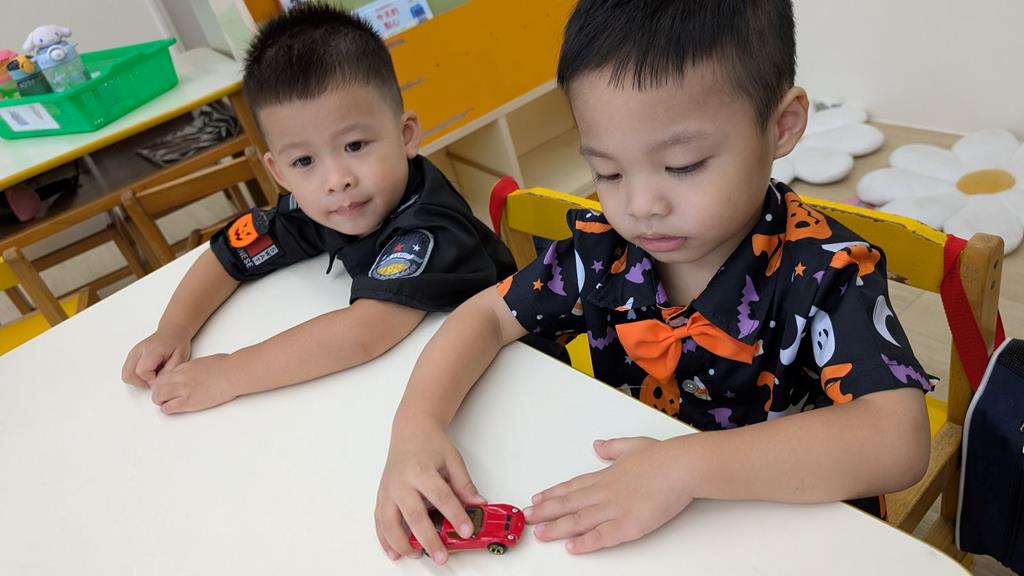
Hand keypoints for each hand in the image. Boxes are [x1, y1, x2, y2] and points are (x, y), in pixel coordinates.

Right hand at [121, 323, 191, 386]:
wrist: (172, 331)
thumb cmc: (177, 342)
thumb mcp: (181, 357)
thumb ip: (170, 371)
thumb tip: (158, 383)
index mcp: (151, 350)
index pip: (141, 371)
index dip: (151, 379)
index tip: (161, 376)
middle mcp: (138, 351)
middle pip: (128, 374)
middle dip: (141, 382)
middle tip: (155, 378)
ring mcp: (133, 353)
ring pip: (126, 374)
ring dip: (138, 380)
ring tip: (152, 374)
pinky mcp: (132, 356)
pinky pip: (128, 371)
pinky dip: (136, 376)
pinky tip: (149, 371)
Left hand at [148, 353, 241, 413]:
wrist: (233, 373)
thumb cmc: (227, 366)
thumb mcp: (207, 361)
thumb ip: (198, 368)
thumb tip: (200, 372)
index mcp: (186, 367)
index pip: (165, 375)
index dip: (163, 382)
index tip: (165, 387)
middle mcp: (181, 377)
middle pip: (158, 385)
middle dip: (157, 391)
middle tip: (161, 397)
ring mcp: (184, 389)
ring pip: (159, 396)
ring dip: (159, 400)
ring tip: (163, 403)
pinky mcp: (189, 401)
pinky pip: (169, 407)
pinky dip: (166, 409)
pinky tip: (170, 409)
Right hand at [375, 417, 484, 564]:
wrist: (410, 430)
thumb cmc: (430, 444)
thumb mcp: (453, 460)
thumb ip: (464, 484)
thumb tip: (478, 504)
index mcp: (422, 470)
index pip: (441, 497)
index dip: (455, 515)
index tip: (467, 530)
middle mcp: (401, 482)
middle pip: (414, 515)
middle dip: (428, 539)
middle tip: (441, 556)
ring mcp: (388, 490)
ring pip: (390, 523)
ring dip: (403, 544)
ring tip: (418, 556)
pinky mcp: (381, 496)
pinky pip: (379, 521)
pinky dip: (385, 540)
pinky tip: (394, 552)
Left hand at [525, 436, 694, 553]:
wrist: (681, 467)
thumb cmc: (664, 457)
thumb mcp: (633, 445)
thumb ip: (613, 448)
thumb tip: (598, 446)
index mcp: (606, 475)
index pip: (573, 486)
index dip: (554, 494)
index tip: (538, 499)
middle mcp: (605, 492)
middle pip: (569, 503)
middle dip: (545, 511)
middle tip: (527, 517)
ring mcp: (615, 509)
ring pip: (579, 520)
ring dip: (556, 527)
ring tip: (539, 533)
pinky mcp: (628, 525)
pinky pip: (601, 537)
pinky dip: (585, 543)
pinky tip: (571, 548)